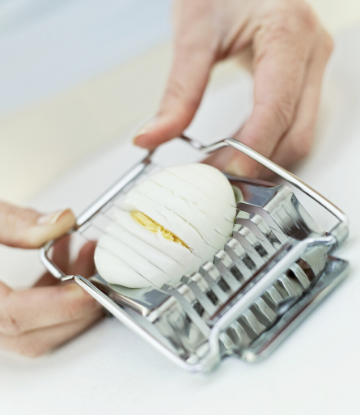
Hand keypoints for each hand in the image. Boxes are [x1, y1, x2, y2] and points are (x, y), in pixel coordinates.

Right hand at [0, 202, 102, 356]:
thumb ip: (14, 221)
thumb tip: (63, 221)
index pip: (15, 318)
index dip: (61, 306)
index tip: (92, 286)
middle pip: (32, 336)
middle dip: (76, 307)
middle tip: (100, 272)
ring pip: (34, 329)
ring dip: (68, 296)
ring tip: (85, 253)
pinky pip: (26, 313)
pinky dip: (51, 290)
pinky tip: (62, 255)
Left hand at [133, 0, 332, 176]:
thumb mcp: (194, 33)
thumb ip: (178, 92)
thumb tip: (152, 137)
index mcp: (288, 32)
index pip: (276, 110)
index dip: (250, 151)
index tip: (223, 175)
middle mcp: (310, 52)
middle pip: (295, 134)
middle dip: (255, 166)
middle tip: (215, 180)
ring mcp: (312, 67)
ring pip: (298, 136)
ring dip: (260, 161)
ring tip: (219, 168)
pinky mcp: (304, 79)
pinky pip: (292, 126)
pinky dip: (264, 147)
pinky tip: (235, 152)